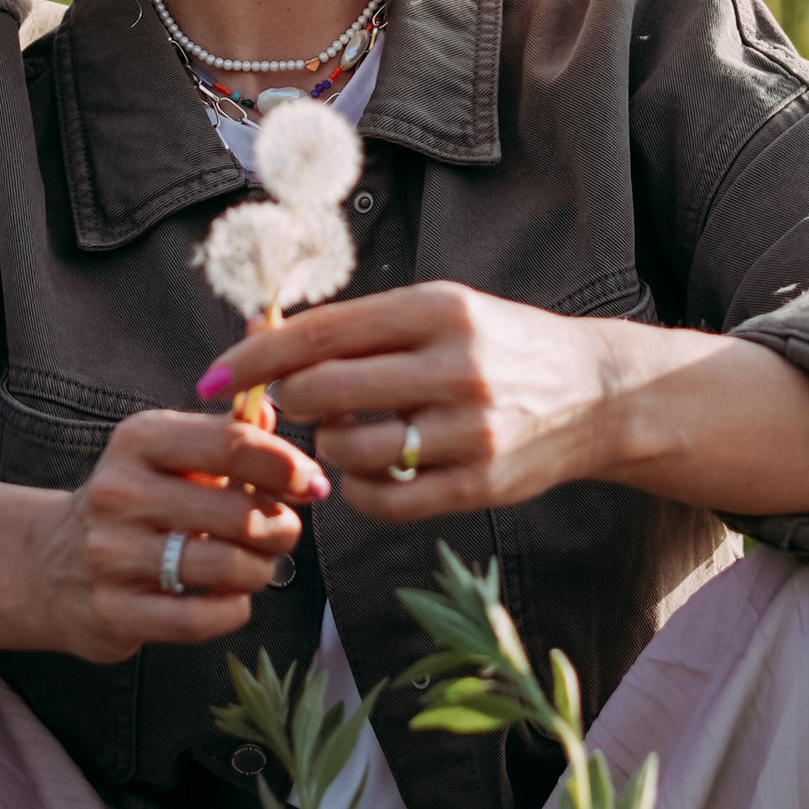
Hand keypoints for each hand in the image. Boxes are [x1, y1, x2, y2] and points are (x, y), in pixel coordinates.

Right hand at [32, 409, 329, 659]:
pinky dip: (233, 609)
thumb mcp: (167, 453)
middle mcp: (120, 493)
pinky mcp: (113, 612)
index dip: (285, 465)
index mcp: (138, 441)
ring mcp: (112, 555)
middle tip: (283, 532)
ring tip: (259, 565)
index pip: (231, 442)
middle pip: (238, 512)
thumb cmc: (133, 502)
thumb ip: (226, 431)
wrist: (50, 564)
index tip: (311, 483)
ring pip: (226, 568)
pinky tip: (230, 598)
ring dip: (261, 570)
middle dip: (281, 526)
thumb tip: (272, 407)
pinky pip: (201, 618)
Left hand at [205, 283, 614, 524]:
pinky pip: (384, 500)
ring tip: (350, 432)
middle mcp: (455, 365)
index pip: (320, 332)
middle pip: (323, 391)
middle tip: (294, 404)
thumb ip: (362, 327)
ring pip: (348, 450)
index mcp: (438, 309)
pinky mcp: (480, 485)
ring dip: (329, 447)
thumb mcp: (442, 311)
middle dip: (291, 401)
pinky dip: (360, 490)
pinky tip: (372, 472)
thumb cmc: (498, 347)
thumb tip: (263, 335)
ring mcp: (470, 429)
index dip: (255, 356)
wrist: (595, 394)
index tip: (213, 375)